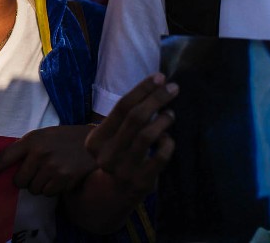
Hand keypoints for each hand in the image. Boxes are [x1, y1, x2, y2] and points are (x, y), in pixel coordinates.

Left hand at [0, 125, 95, 195]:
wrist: (93, 141)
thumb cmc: (63, 139)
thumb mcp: (42, 136)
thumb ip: (25, 149)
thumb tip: (4, 171)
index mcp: (30, 140)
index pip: (3, 158)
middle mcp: (39, 153)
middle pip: (19, 181)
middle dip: (27, 179)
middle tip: (40, 169)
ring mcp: (52, 167)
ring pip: (34, 189)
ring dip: (41, 184)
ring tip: (54, 170)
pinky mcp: (64, 178)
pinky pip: (48, 193)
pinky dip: (53, 188)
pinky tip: (62, 175)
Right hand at [85, 73, 177, 195]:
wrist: (116, 192)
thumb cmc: (119, 153)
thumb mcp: (113, 137)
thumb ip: (127, 116)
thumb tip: (157, 85)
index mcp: (96, 140)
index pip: (121, 107)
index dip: (142, 89)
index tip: (160, 77)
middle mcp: (106, 155)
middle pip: (135, 118)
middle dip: (157, 98)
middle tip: (173, 88)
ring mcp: (123, 170)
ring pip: (147, 136)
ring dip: (163, 120)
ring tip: (171, 113)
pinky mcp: (141, 182)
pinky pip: (160, 156)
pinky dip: (168, 143)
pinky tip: (168, 138)